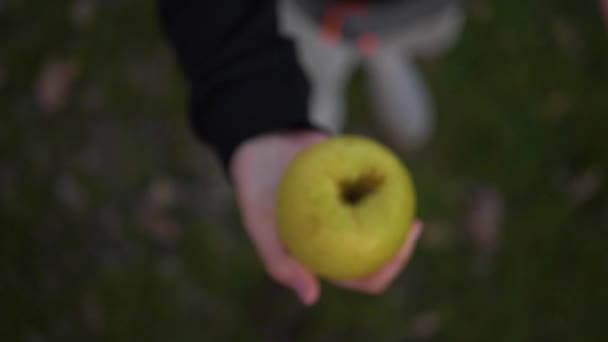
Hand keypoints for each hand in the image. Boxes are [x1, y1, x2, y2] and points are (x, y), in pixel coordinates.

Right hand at [230, 130, 422, 304]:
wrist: (261, 144)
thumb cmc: (256, 190)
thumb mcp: (260, 227)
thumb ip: (280, 264)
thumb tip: (312, 298)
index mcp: (323, 256)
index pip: (362, 278)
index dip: (386, 272)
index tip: (399, 250)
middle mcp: (339, 237)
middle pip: (380, 251)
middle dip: (401, 244)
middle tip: (414, 225)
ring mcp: (348, 211)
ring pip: (384, 222)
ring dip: (399, 216)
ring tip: (406, 200)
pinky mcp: (354, 185)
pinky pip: (378, 191)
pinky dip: (389, 187)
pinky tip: (395, 177)